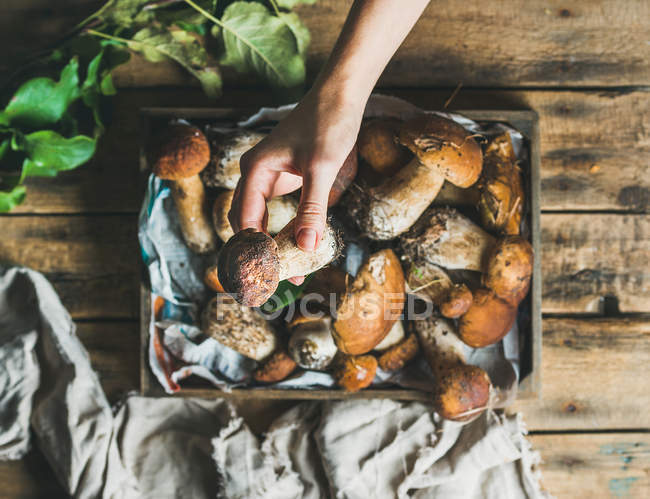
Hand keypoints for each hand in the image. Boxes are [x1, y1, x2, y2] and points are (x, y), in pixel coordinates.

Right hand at [228, 84, 363, 283]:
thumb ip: (313, 209)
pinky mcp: (285, 178)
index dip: (253, 250)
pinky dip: (283, 230)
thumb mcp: (321, 168)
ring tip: (287, 271)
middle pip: (246, 223)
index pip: (244, 221)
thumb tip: (307, 247)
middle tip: (273, 281)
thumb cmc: (328, 123)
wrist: (341, 95)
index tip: (267, 276)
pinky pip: (277, 211)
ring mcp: (269, 176)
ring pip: (259, 219)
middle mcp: (255, 175)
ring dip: (270, 244)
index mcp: (254, 170)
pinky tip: (297, 246)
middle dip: (258, 252)